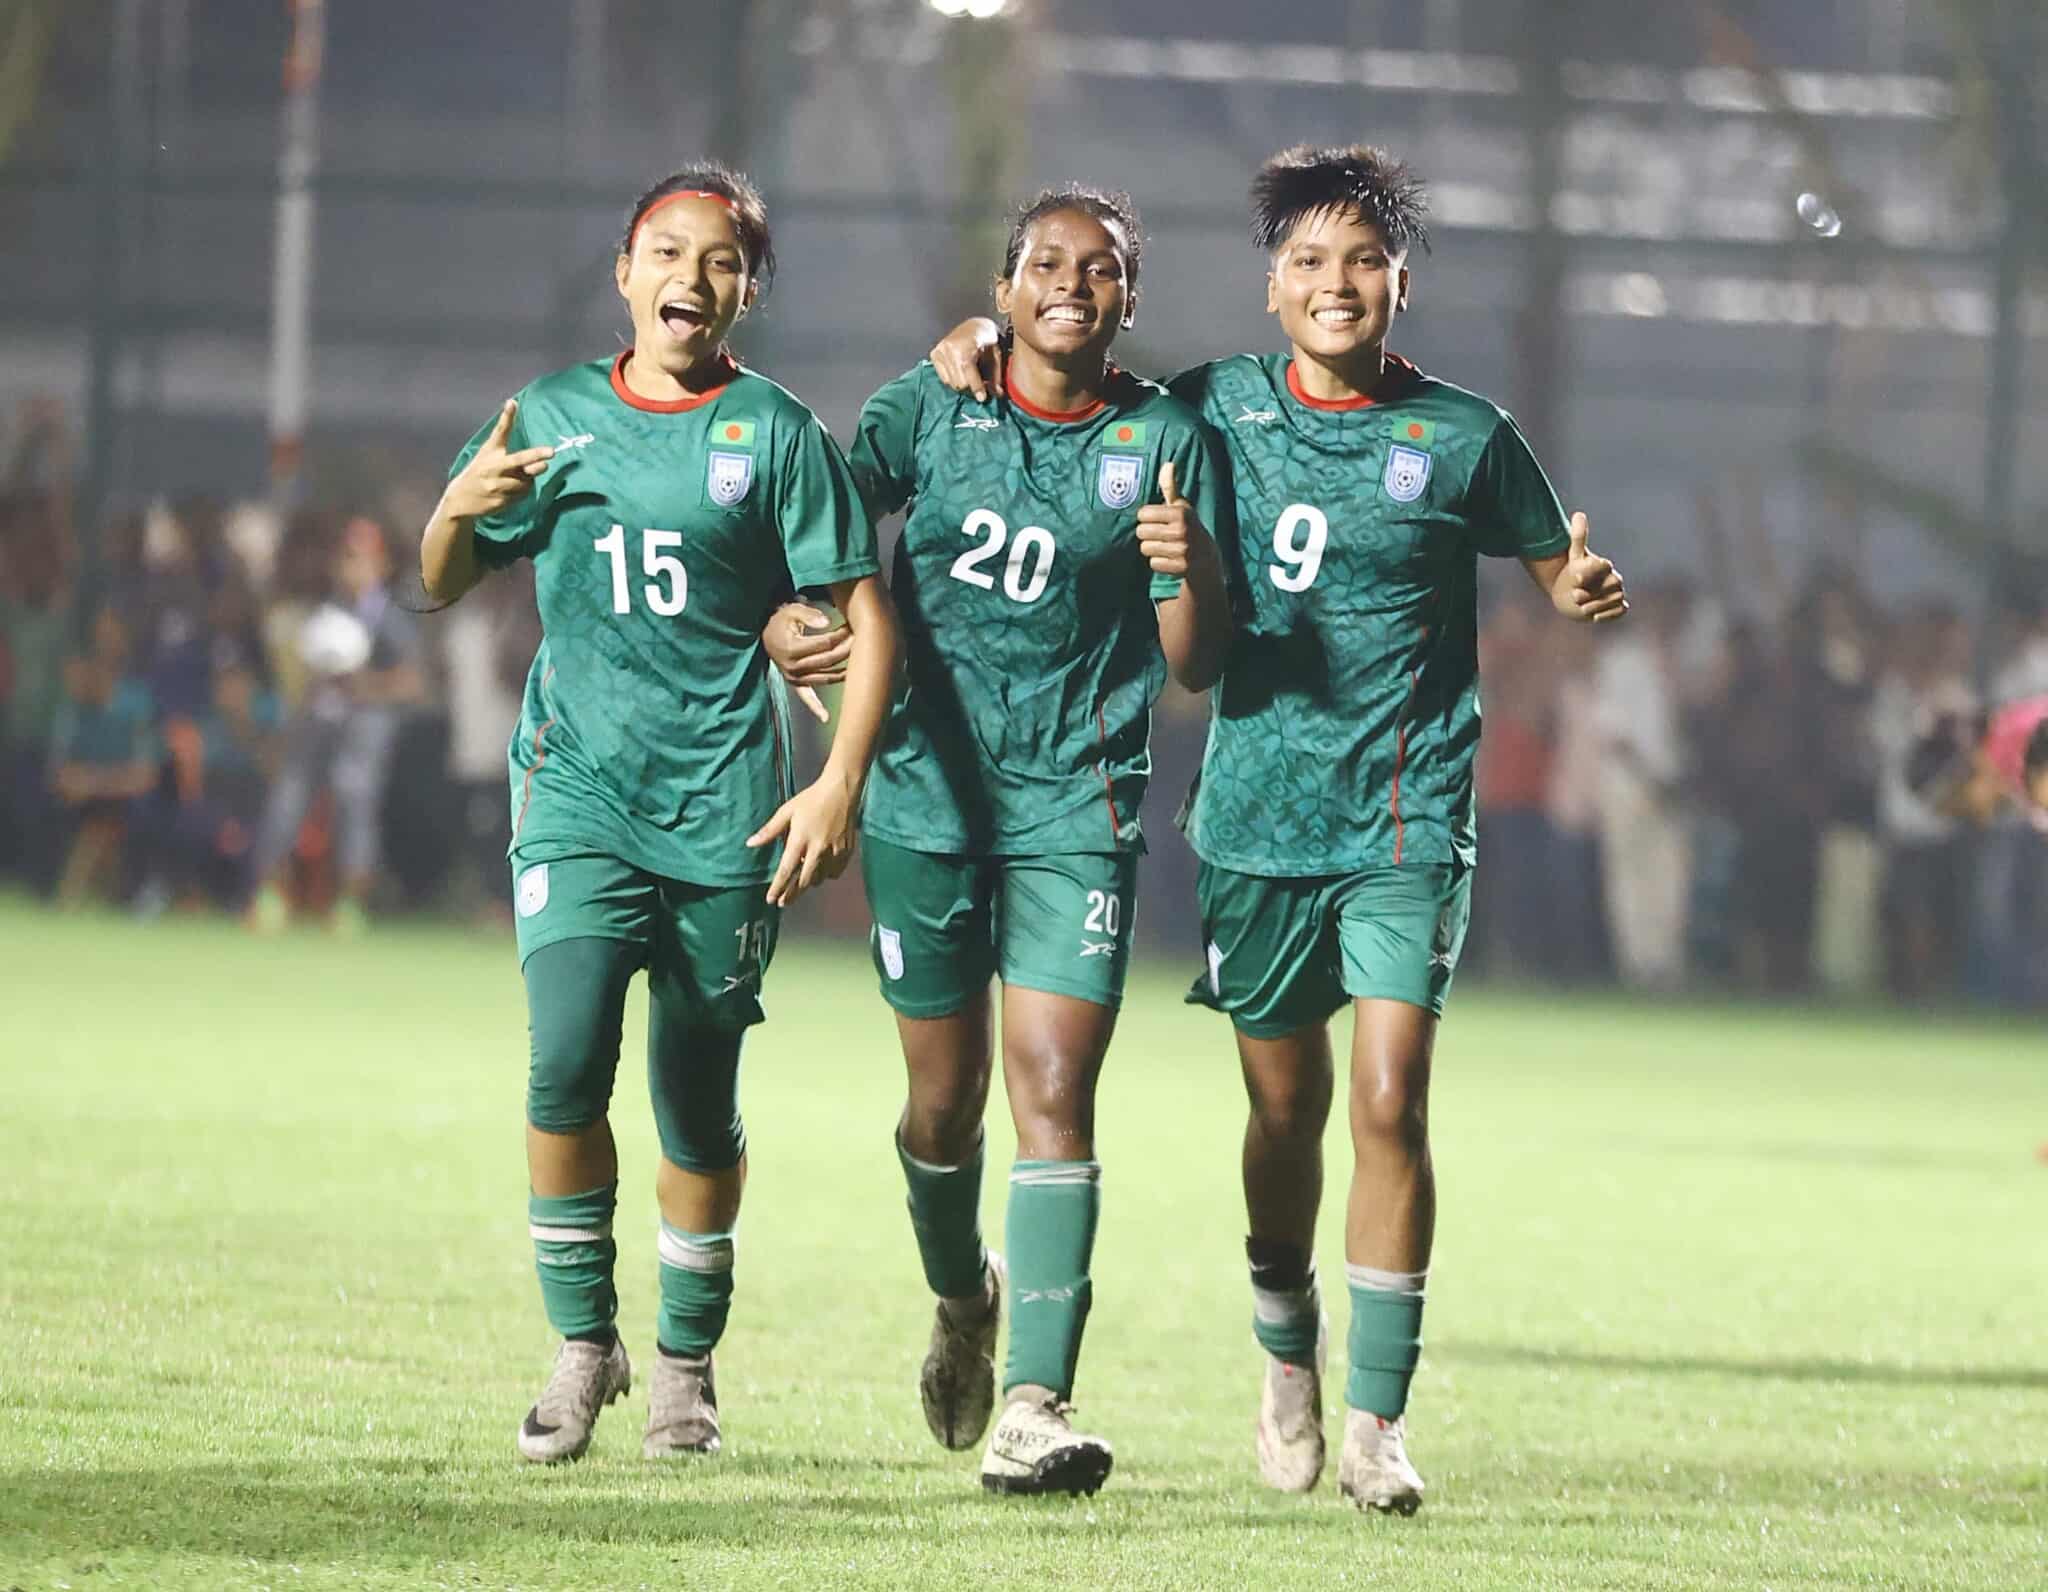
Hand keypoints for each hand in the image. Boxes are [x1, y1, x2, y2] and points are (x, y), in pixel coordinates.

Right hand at [441, 400, 553, 520]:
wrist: (461, 499)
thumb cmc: (480, 471)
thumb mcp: (488, 452)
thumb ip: (504, 437)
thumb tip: (513, 404)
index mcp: (490, 452)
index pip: (500, 431)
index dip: (507, 417)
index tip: (512, 403)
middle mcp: (493, 467)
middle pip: (518, 459)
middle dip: (535, 456)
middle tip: (551, 452)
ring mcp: (496, 485)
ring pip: (526, 482)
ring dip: (528, 481)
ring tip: (517, 479)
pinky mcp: (500, 500)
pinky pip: (522, 495)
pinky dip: (522, 492)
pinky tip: (511, 491)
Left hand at [746, 770, 858, 906]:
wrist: (841, 790)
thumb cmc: (811, 799)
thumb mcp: (786, 811)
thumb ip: (769, 830)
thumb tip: (750, 844)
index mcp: (800, 839)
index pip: (786, 870)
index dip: (777, 887)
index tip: (770, 900)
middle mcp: (818, 849)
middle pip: (803, 881)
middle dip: (792, 894)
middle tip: (783, 902)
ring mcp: (834, 852)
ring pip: (819, 878)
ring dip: (808, 884)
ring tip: (800, 884)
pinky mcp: (846, 851)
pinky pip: (834, 873)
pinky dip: (826, 875)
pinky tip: (820, 872)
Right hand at [761, 602, 852, 723]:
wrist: (766, 634)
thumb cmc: (781, 620)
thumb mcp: (792, 610)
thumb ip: (809, 615)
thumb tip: (827, 622)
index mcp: (792, 648)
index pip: (825, 644)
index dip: (841, 635)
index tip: (852, 627)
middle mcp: (792, 666)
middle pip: (828, 660)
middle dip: (847, 649)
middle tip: (862, 640)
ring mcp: (794, 677)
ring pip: (825, 677)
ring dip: (844, 672)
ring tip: (862, 664)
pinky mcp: (795, 684)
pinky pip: (806, 697)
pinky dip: (816, 707)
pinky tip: (826, 718)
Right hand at [929, 318, 1002, 401]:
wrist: (975, 326)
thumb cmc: (987, 339)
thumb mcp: (996, 356)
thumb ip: (995, 376)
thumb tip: (997, 393)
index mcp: (965, 346)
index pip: (968, 373)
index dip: (977, 387)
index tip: (982, 398)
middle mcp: (949, 349)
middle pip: (959, 382)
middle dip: (971, 387)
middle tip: (979, 384)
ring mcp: (940, 351)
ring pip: (951, 383)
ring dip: (963, 384)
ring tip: (970, 376)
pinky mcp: (934, 354)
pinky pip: (944, 378)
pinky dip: (954, 379)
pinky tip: (960, 372)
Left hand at [1135, 460, 1213, 579]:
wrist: (1207, 558)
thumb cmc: (1188, 527)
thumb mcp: (1181, 507)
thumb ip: (1170, 487)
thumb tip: (1168, 464)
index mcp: (1181, 513)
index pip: (1143, 514)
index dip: (1147, 518)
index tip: (1157, 520)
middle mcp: (1182, 531)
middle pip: (1141, 532)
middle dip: (1147, 534)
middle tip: (1161, 535)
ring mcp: (1182, 551)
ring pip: (1145, 548)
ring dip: (1152, 548)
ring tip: (1165, 546)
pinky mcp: (1180, 568)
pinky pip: (1153, 563)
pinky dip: (1159, 562)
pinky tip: (1170, 558)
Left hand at [1553, 512, 1626, 623]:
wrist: (1569, 595)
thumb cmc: (1571, 575)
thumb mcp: (1573, 558)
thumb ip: (1578, 538)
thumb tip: (1579, 514)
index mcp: (1604, 565)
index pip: (1603, 567)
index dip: (1590, 573)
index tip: (1576, 579)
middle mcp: (1614, 579)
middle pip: (1610, 587)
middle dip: (1590, 594)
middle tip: (1575, 595)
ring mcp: (1616, 594)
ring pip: (1613, 601)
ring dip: (1595, 606)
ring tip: (1581, 606)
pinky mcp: (1617, 608)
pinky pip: (1619, 611)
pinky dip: (1607, 615)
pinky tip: (1594, 617)